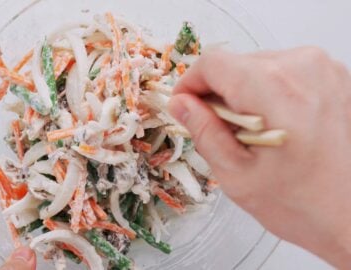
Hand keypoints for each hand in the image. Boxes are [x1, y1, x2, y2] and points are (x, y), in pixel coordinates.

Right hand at [168, 47, 350, 268]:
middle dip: (217, 94)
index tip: (185, 106)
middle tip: (222, 131)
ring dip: (242, 94)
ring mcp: (321, 69)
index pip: (212, 63)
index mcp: (274, 88)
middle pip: (234, 63)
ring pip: (256, 66)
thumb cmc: (303, 203)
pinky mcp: (331, 76)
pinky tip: (273, 125)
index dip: (190, 85)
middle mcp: (301, 67)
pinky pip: (281, 71)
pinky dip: (267, 93)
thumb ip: (203, 131)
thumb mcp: (236, 174)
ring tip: (252, 133)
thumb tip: (180, 104)